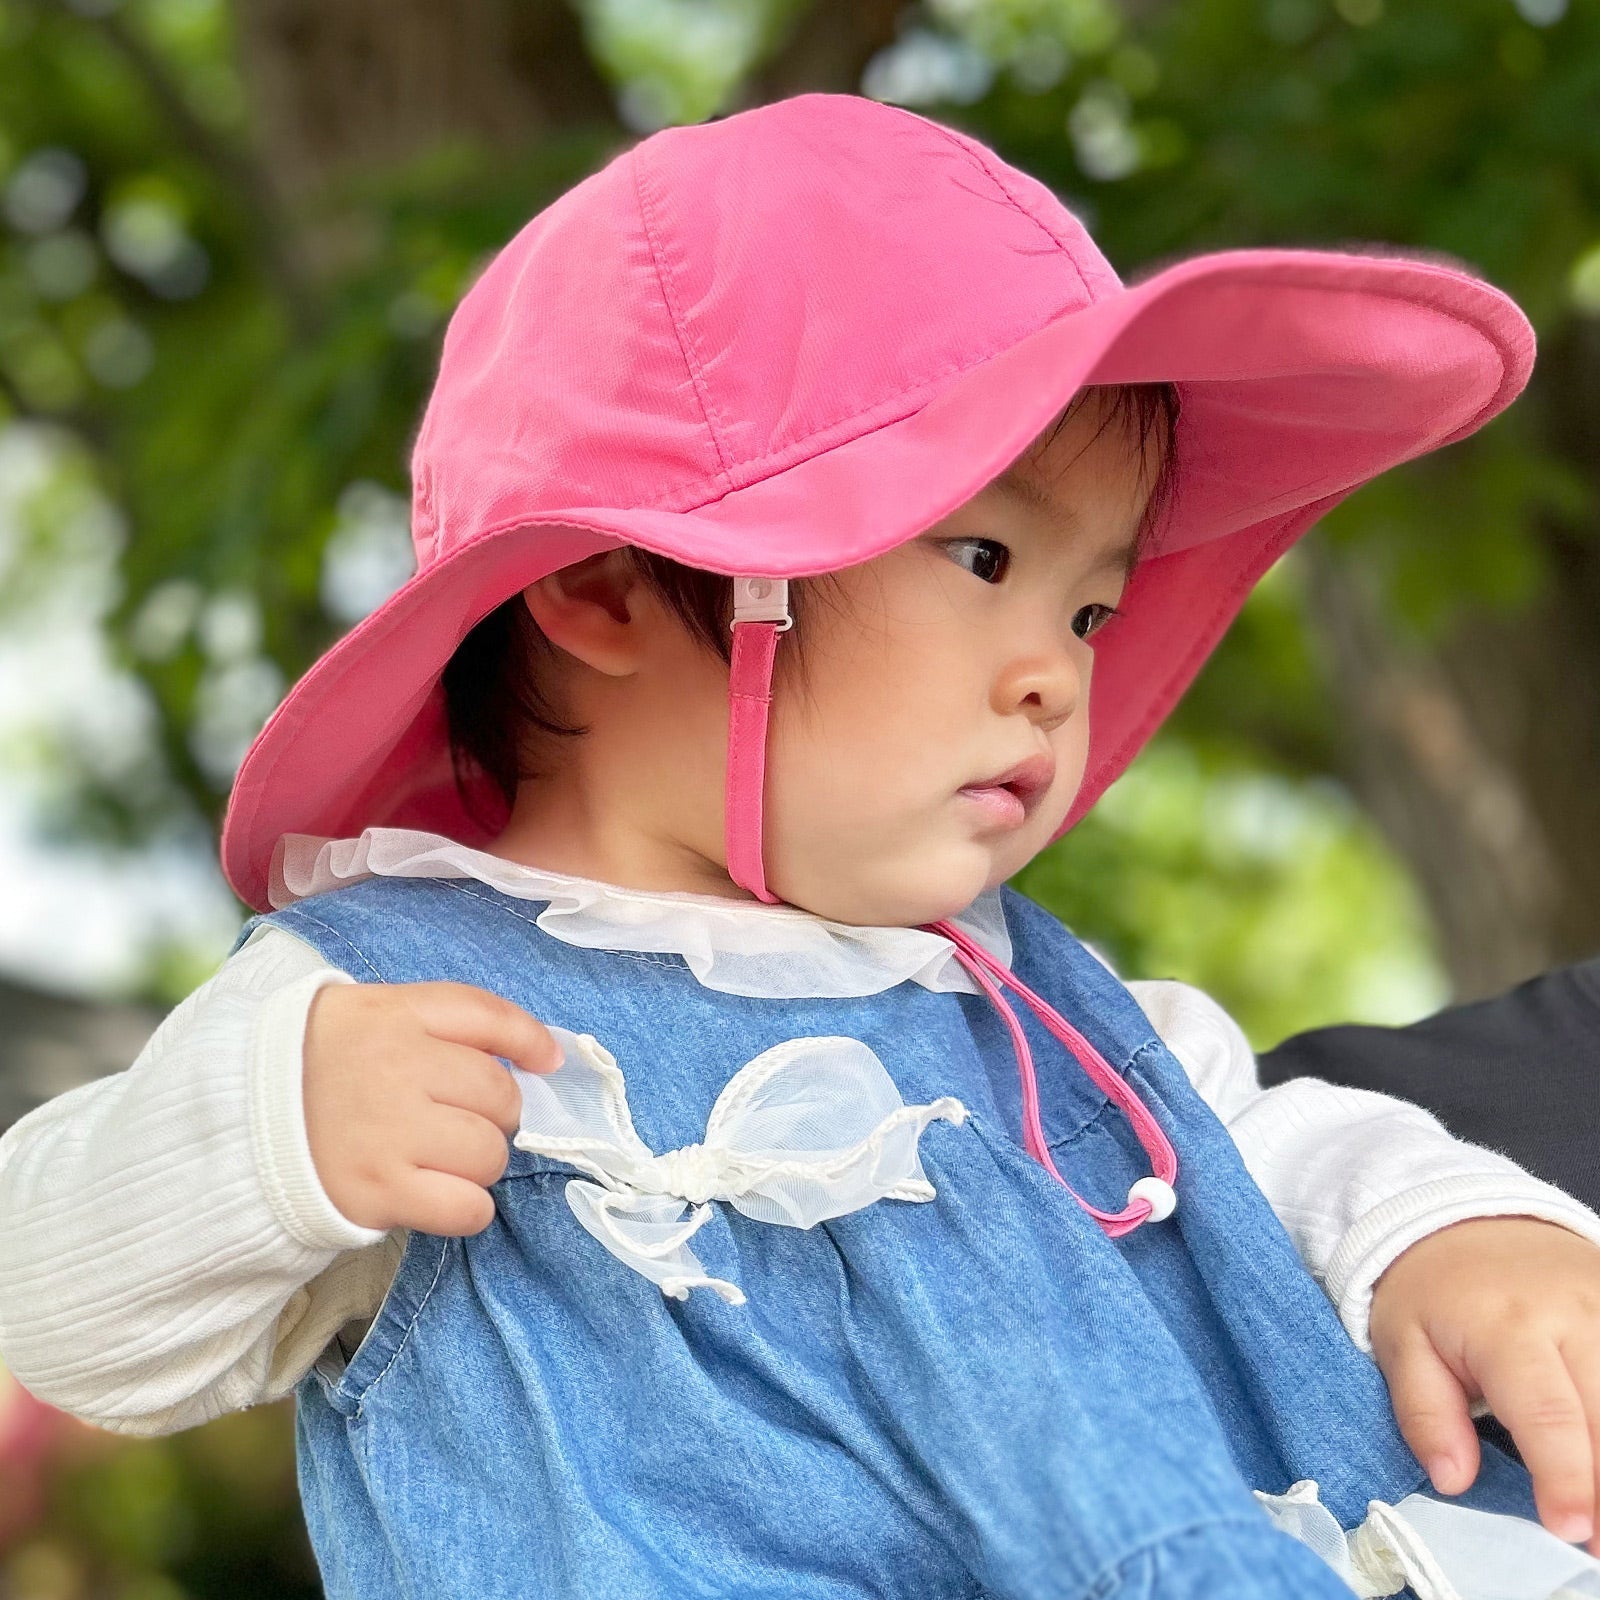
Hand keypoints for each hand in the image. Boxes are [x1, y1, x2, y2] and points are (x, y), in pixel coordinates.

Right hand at [302, 980, 561, 1236]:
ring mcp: (387, 1132)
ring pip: (490, 1154)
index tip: (545, 1062)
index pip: (488, 1016)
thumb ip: (453, 1019)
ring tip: (439, 1159)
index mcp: (393, 1015)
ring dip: (479, 1163)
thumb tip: (548, 1053)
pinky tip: (438, 1195)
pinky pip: (466, 1208)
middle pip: (500, 1096)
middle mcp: (395, 1067)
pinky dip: (466, 1208)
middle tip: (457, 1120)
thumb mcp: (374, 1013)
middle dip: (495, 1114)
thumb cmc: (318, 1065)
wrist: (231, 1123)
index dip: (528, 1041)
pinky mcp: (376, 1192)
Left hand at [1369, 1215, 1599, 1553]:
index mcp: (1507, 1326)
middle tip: (1598, 1546)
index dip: (1565, 1477)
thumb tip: (1452, 1480)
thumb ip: (1425, 1414)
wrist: (1464, 1220)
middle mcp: (1573, 1314)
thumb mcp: (1401, 1343)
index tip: (1570, 1530)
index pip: (1547, 1413)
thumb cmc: (1430, 1292)